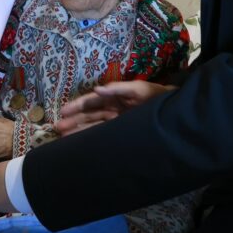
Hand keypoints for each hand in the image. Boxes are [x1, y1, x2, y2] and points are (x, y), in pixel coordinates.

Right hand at [56, 80, 174, 135]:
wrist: (175, 111)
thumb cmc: (157, 96)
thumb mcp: (140, 89)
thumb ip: (119, 89)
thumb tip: (97, 89)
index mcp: (115, 96)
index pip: (92, 101)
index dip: (78, 106)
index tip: (63, 111)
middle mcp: (113, 109)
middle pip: (89, 114)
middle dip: (73, 120)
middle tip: (57, 127)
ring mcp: (117, 121)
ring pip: (93, 125)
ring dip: (78, 130)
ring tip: (63, 136)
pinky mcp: (122, 131)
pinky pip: (103, 133)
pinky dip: (91, 138)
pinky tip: (80, 143)